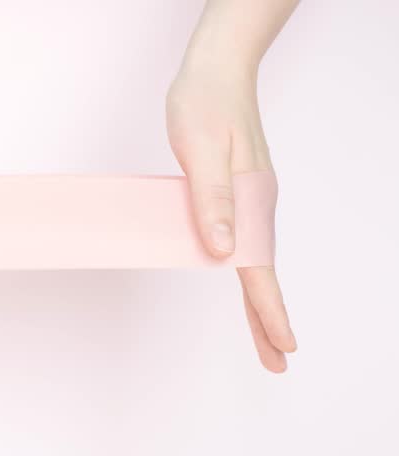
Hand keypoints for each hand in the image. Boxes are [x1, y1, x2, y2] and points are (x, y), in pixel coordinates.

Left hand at [166, 59, 296, 372]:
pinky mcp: (235, 189)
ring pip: (253, 257)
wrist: (215, 69)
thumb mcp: (200, 151)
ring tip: (264, 332)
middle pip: (262, 270)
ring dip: (257, 297)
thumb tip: (223, 251)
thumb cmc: (205, 104)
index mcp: (251, 199)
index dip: (270, 310)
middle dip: (268, 318)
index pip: (261, 266)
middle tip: (277, 358)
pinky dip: (242, 266)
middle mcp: (255, 202)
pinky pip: (241, 238)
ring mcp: (248, 196)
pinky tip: (238, 274)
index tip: (284, 346)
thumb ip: (211, 201)